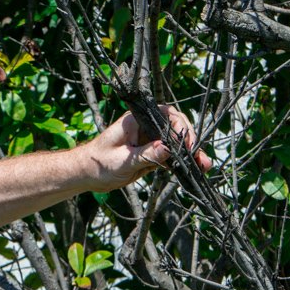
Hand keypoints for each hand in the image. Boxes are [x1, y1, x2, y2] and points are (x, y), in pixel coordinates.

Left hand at [82, 106, 211, 191]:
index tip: (187, 144)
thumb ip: (145, 155)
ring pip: (176, 143)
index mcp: (137, 120)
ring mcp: (149, 140)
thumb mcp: (123, 161)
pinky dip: (181, 162)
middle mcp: (146, 127)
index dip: (181, 127)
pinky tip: (193, 170)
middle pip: (175, 128)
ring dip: (190, 153)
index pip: (166, 115)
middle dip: (190, 141)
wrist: (86, 175)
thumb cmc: (97, 163)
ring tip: (203, 165)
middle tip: (199, 156)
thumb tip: (168, 149)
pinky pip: (170, 156)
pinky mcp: (151, 154)